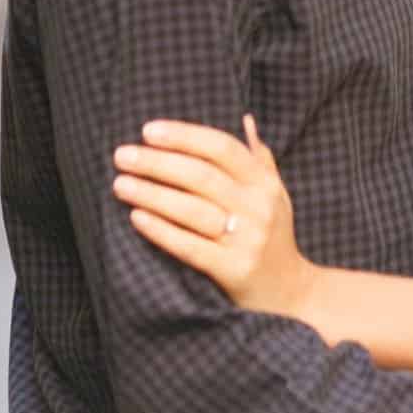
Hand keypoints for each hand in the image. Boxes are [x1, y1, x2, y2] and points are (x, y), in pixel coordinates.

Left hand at [112, 117, 314, 319]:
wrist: (291, 294)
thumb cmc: (274, 237)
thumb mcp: (276, 194)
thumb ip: (260, 157)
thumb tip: (245, 118)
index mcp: (265, 182)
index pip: (222, 148)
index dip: (184, 136)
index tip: (148, 130)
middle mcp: (259, 206)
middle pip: (201, 175)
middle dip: (158, 162)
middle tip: (122, 155)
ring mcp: (247, 239)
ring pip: (192, 209)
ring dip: (152, 193)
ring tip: (121, 184)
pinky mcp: (234, 270)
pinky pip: (190, 246)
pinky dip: (161, 231)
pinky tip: (136, 218)